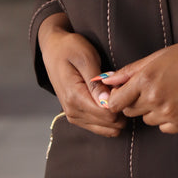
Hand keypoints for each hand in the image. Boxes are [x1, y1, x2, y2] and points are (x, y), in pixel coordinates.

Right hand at [38, 14, 126, 137]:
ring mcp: (74, 116)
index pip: (107, 114)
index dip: (121, 102)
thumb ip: (96, 83)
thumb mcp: (86, 59)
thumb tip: (107, 102)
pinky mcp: (77, 116)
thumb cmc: (71, 49)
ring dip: (116, 113)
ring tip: (115, 91)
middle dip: (121, 109)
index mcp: (75, 98)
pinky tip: (110, 98)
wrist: (54, 49)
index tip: (122, 87)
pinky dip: (109, 116)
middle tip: (121, 88)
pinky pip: (99, 126)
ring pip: (106, 129)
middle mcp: (73, 112)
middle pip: (109, 125)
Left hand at [104, 37, 177, 133]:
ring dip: (152, 109)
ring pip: (147, 119)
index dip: (116, 98)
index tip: (122, 94)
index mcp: (146, 79)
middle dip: (135, 101)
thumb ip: (131, 70)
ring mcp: (168, 114)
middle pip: (129, 111)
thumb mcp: (160, 55)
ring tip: (171, 91)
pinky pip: (163, 127)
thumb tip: (107, 80)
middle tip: (153, 86)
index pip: (115, 102)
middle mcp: (154, 99)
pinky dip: (167, 118)